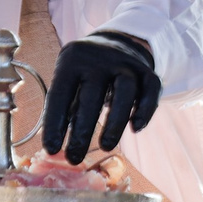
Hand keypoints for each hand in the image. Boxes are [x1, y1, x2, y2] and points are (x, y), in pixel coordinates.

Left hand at [41, 31, 160, 163]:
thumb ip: (65, 108)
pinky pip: (151, 89)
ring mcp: (126, 63)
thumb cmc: (85, 74)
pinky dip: (145, 110)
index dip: (54, 123)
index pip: (60, 94)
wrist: (116, 43)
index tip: (51, 149)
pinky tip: (136, 129)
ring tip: (105, 146)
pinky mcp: (147, 71)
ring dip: (115, 121)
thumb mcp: (69, 81)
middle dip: (82, 130)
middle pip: (92, 95)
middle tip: (75, 158)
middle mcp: (99, 59)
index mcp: (71, 61)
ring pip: (125, 90)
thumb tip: (54, 148)